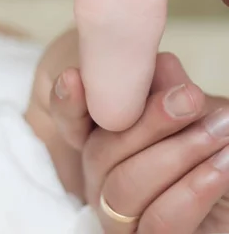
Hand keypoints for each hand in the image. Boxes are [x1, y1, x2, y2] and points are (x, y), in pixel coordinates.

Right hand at [50, 53, 228, 232]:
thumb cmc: (215, 147)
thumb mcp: (195, 110)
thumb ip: (169, 87)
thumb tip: (157, 63)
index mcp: (103, 142)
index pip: (71, 124)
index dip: (67, 103)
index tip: (74, 77)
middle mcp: (101, 179)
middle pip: (98, 154)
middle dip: (145, 124)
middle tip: (190, 99)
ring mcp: (120, 217)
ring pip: (123, 188)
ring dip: (176, 154)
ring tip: (220, 131)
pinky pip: (159, 221)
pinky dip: (191, 191)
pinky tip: (221, 166)